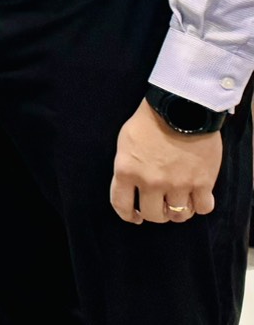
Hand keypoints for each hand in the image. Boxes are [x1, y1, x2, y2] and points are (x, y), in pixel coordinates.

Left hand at [111, 99, 223, 224]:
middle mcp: (151, 182)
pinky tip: (198, 198)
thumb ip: (127, 167)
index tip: (135, 217)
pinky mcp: (203, 182)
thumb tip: (130, 186)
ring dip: (179, 212)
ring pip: (179, 215)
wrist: (181, 108)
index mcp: (127, 171)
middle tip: (161, 207)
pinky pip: (203, 208)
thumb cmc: (150, 121)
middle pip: (154, 215)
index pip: (121, 205)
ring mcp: (178, 184)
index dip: (128, 215)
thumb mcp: (125, 143)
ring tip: (180, 202)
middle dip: (156, 214)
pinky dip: (201, 206)